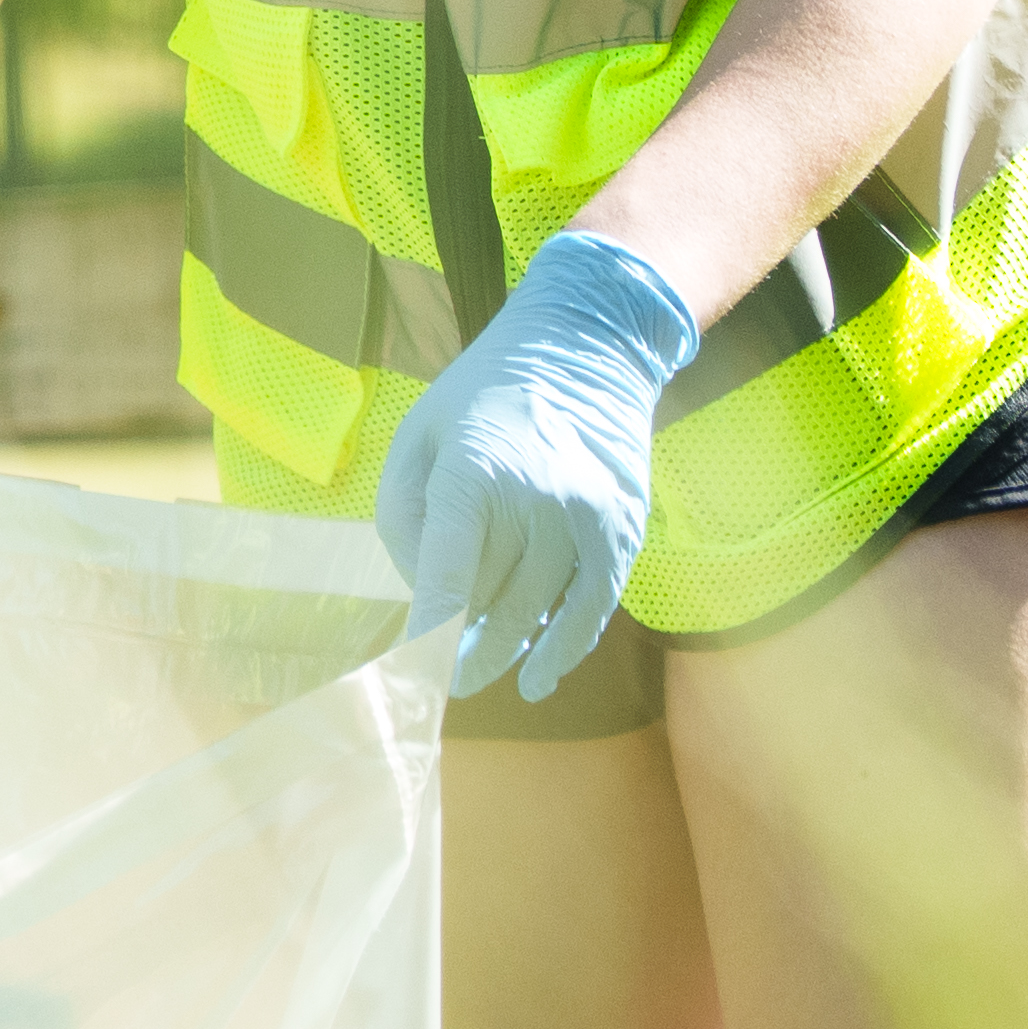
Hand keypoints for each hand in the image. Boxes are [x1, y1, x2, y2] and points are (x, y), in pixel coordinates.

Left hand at [369, 227, 697, 702]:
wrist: (587, 347)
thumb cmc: (484, 394)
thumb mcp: (419, 433)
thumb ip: (405, 515)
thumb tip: (422, 596)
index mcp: (474, 471)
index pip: (448, 575)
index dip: (429, 635)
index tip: (412, 679)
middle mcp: (536, 498)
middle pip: (489, 600)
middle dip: (458, 640)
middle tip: (434, 674)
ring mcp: (587, 517)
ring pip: (537, 612)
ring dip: (503, 649)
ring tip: (475, 673)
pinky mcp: (622, 531)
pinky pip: (592, 609)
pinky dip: (563, 652)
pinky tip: (538, 680)